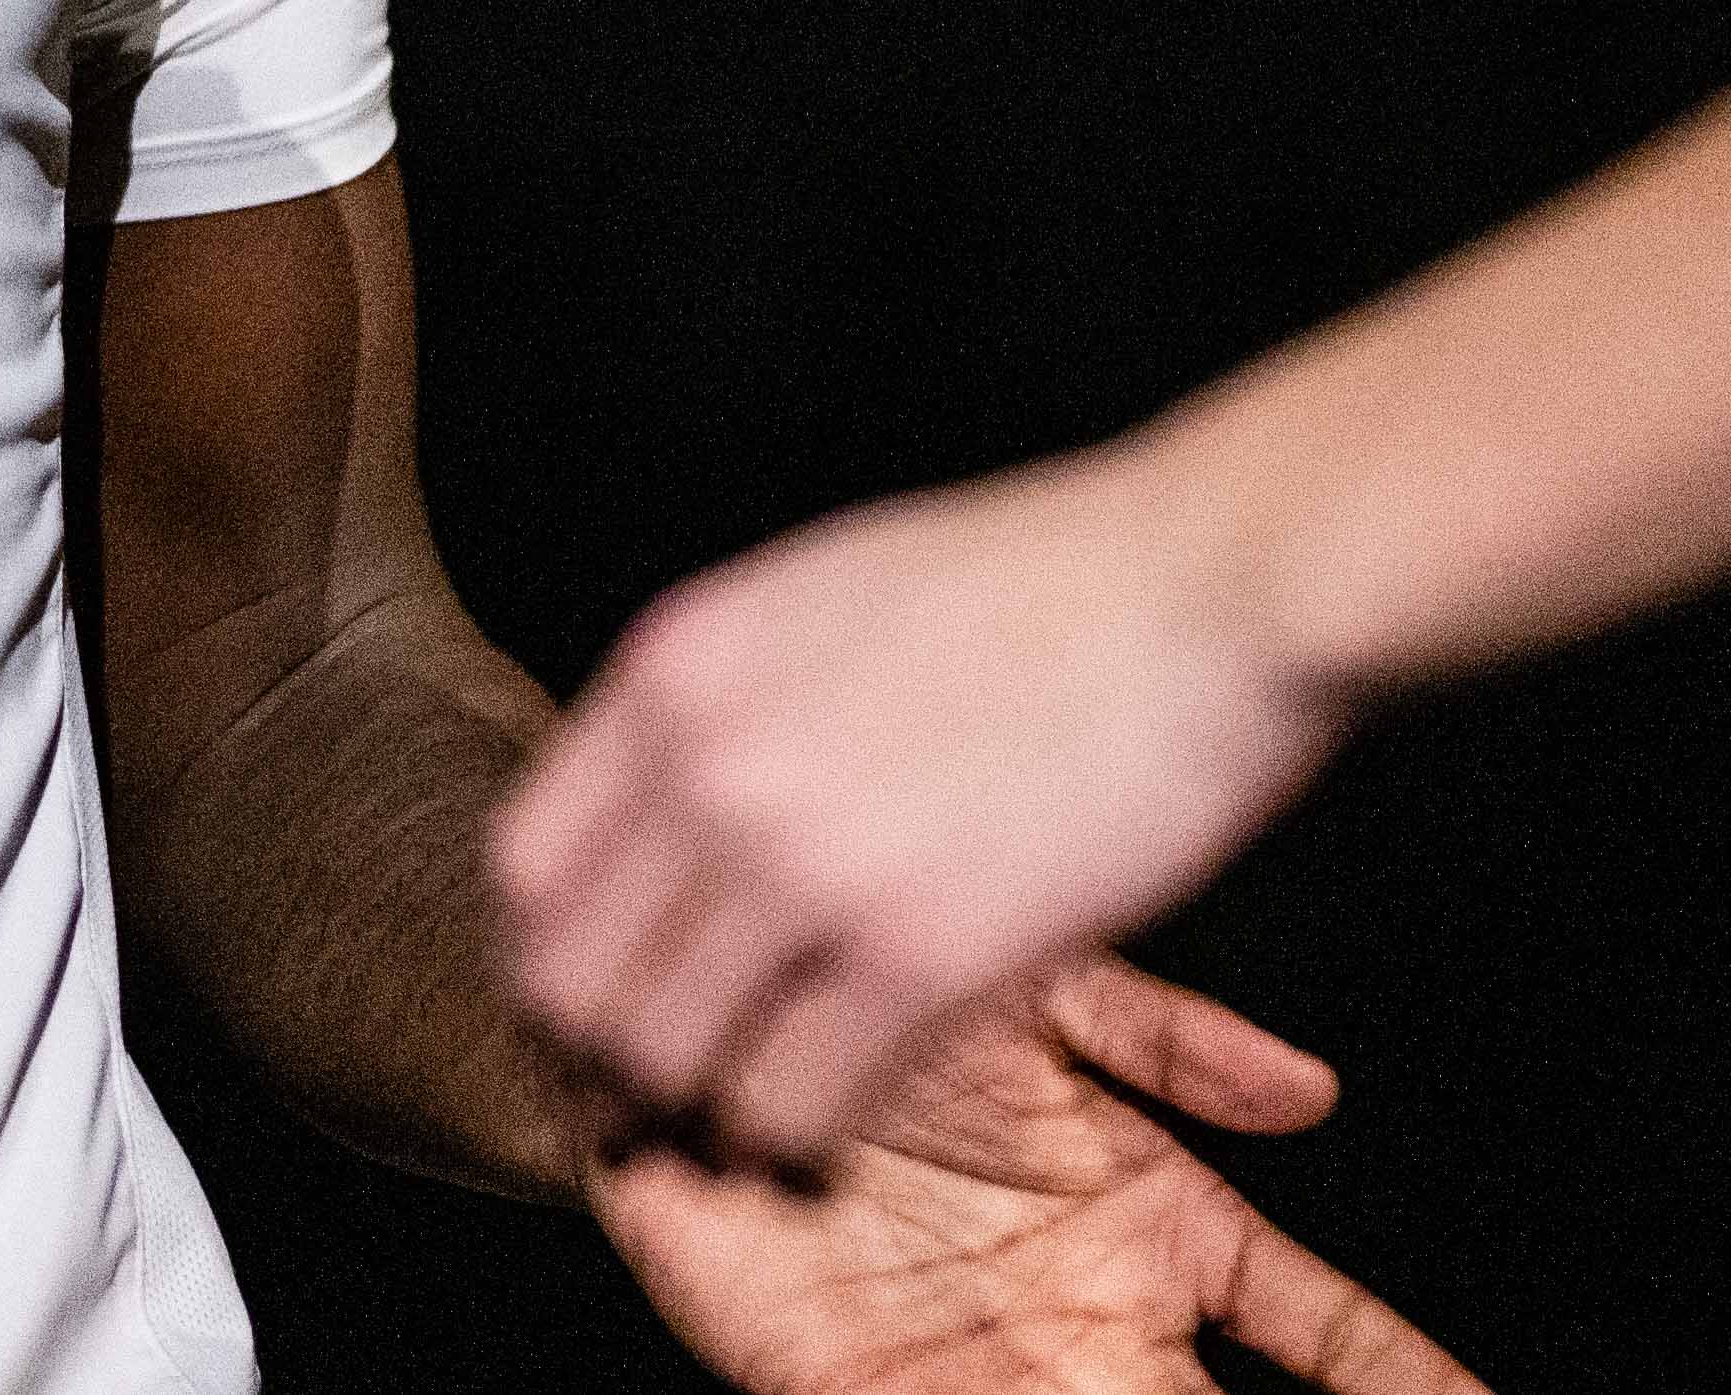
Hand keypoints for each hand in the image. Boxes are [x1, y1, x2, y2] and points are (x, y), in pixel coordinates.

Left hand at [492, 445, 1344, 1166]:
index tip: (593, 1004)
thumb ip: (728, 698)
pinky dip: (791, 1143)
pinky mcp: (917, 953)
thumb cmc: (1040, 587)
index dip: (549, 957)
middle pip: (567, 981)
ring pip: (661, 1060)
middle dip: (596, 1059)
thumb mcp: (820, 595)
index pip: (524, 866)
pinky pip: (790, 1102)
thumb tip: (673, 784)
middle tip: (646, 1102)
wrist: (1206, 587)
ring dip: (688, 1115)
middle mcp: (706, 770)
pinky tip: (824, 1140)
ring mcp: (803, 866)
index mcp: (674, 671)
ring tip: (732, 1132)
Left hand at [591, 955, 1479, 1393]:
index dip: (1401, 1378)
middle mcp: (1092, 1316)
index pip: (1318, 1328)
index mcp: (1156, 1222)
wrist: (687, 1005)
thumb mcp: (1042, 989)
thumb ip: (1171, 1036)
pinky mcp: (858, 1390)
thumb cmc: (875, 991)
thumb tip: (1316, 1095)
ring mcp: (989, 1365)